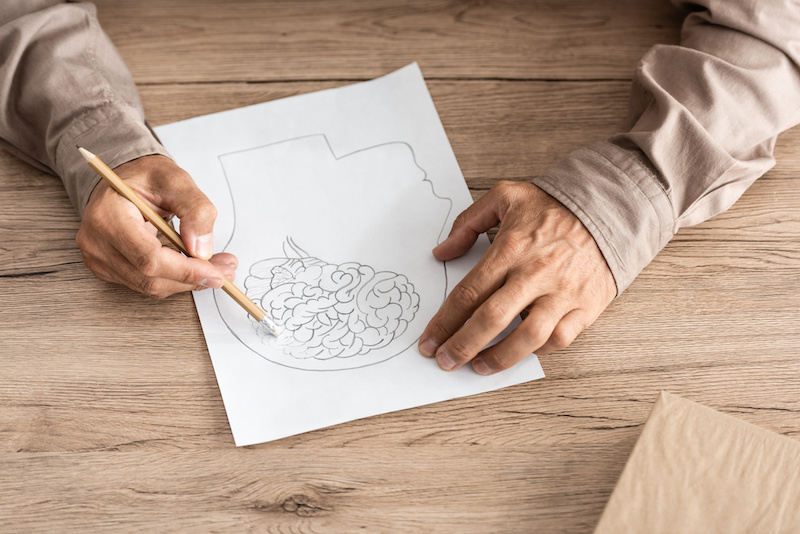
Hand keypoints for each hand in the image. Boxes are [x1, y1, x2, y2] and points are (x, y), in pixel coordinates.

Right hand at [76, 155, 237, 297]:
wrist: (125, 181)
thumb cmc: (145, 177)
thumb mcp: (176, 179)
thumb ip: (195, 210)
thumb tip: (202, 249)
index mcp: (107, 216)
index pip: (148, 257)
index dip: (185, 270)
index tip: (216, 272)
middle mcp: (96, 242)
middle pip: (149, 277)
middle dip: (193, 278)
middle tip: (226, 270)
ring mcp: (98, 258)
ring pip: (150, 285)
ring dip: (187, 281)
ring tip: (216, 268)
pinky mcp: (107, 268)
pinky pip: (145, 283)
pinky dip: (174, 279)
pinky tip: (194, 268)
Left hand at [418, 181, 615, 373]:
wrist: (611, 208)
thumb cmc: (556, 206)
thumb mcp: (506, 196)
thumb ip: (468, 222)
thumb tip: (441, 252)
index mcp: (511, 248)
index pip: (468, 293)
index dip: (443, 322)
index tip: (428, 341)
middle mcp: (535, 273)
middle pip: (490, 319)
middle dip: (461, 346)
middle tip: (444, 361)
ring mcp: (562, 293)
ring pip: (527, 337)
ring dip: (498, 358)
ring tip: (478, 367)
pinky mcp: (585, 307)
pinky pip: (559, 339)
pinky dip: (537, 352)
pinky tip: (519, 353)